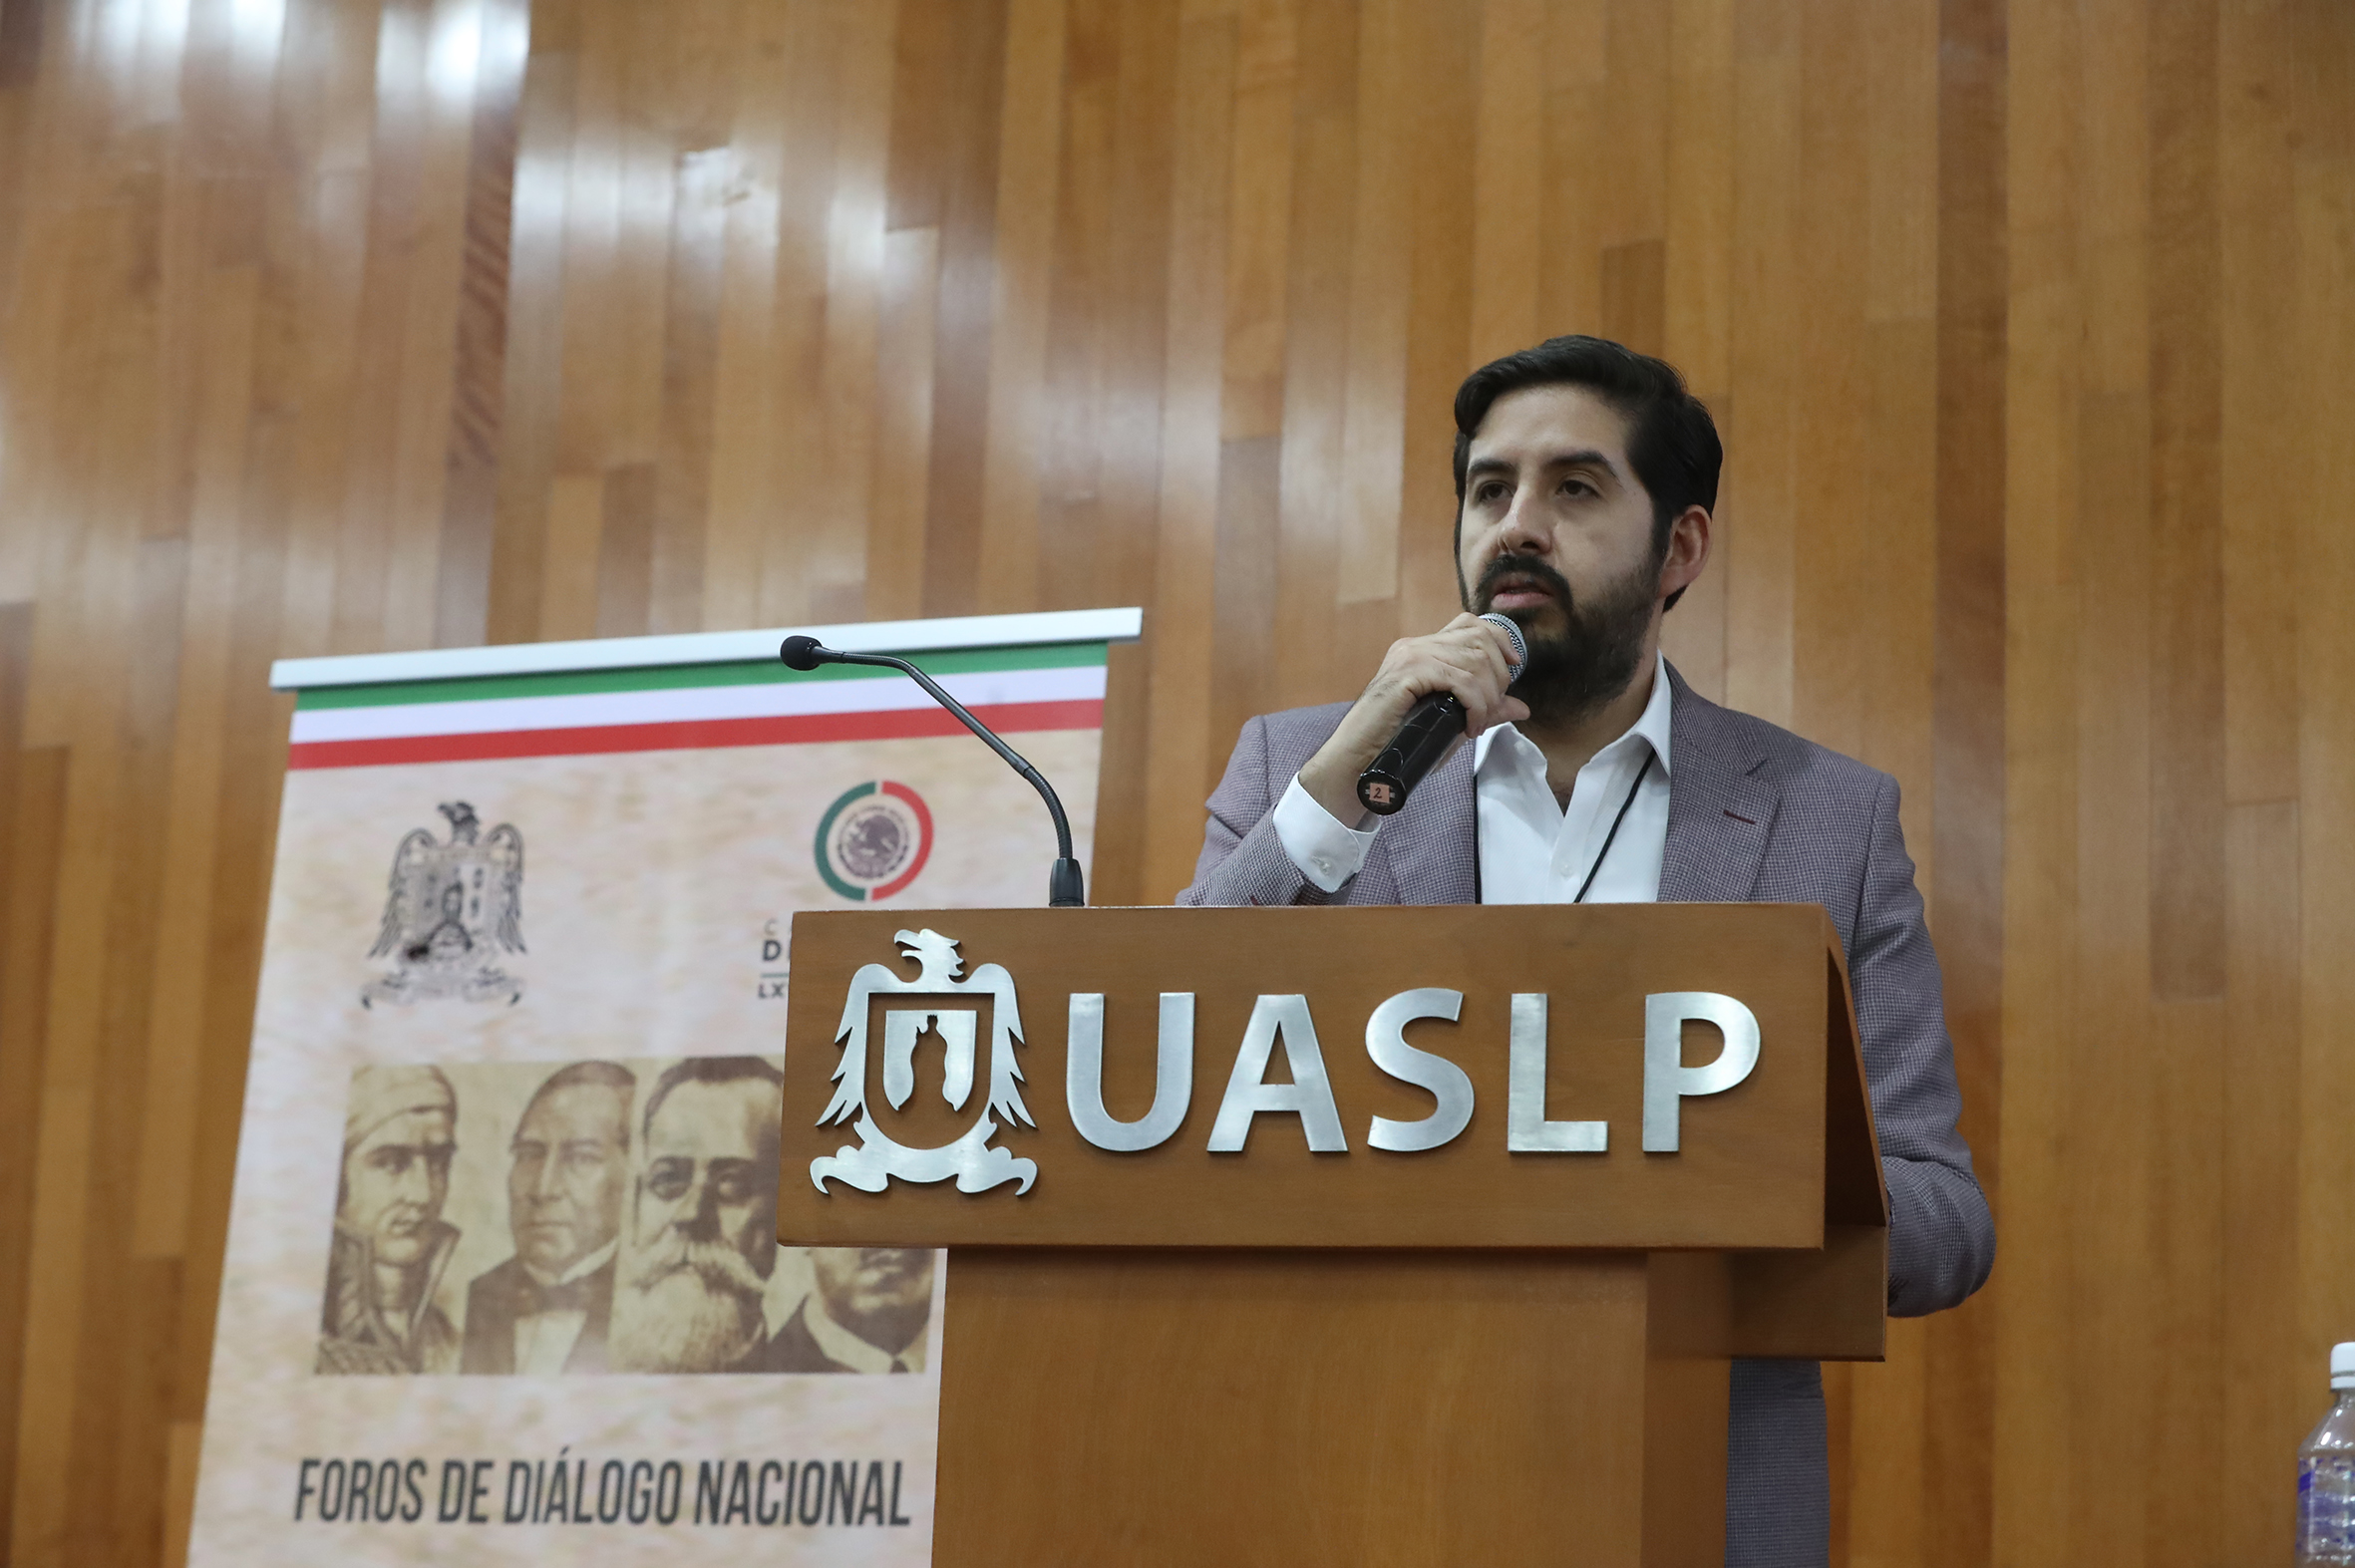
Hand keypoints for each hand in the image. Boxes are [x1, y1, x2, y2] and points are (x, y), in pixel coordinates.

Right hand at [1296, 614, 1528, 825]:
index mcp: (1423, 649)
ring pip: (1475, 660)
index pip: (1472, 624)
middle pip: (1480, 639)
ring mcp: (1411, 656)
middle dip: (1499, 677)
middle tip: (1488, 711)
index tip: (1514, 667)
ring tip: (1477, 724)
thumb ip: (1483, 708)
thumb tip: (1520, 707)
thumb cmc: (1397, 745)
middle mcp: (1416, 645)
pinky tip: (1469, 726)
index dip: (1500, 640)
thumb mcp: (1450, 723)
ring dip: (1487, 697)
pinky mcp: (1408, 673)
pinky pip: (1460, 680)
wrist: (1358, 761)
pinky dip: (1475, 705)